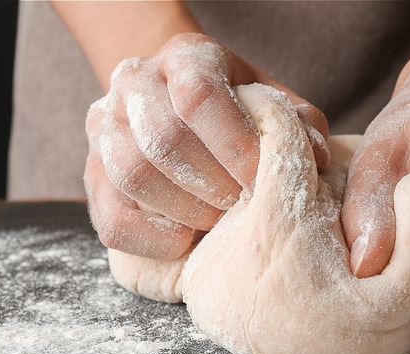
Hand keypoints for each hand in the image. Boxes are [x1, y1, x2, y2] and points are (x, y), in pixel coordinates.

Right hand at [85, 33, 328, 258]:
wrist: (179, 104)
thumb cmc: (237, 110)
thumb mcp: (272, 103)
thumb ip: (298, 123)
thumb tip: (317, 156)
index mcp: (186, 57)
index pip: (199, 96)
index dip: (234, 144)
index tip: (260, 179)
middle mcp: (135, 82)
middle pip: (163, 138)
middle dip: (213, 184)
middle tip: (242, 205)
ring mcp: (106, 125)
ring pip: (132, 174)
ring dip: (184, 209)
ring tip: (217, 221)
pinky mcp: (92, 172)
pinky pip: (110, 216)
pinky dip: (150, 237)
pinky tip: (185, 241)